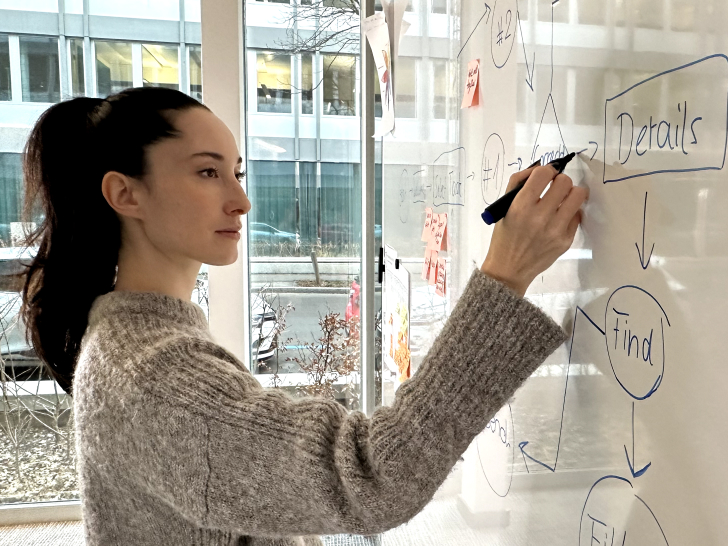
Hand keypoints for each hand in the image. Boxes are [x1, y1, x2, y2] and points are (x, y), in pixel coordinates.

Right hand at [480, 162, 587, 296]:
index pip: (543, 174)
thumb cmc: (504, 237)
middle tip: (555, 189)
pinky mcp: (566, 240)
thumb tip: (540, 168)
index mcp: (520, 206)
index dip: (547, 171)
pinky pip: (578, 215)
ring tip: (563, 200)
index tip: (545, 177)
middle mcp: (539, 217)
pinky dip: (570, 213)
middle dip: (560, 181)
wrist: (509, 270)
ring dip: (571, 193)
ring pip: (578, 196)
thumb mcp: (503, 208)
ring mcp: (555, 230)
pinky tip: (560, 218)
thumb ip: (518, 183)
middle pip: (564, 182)